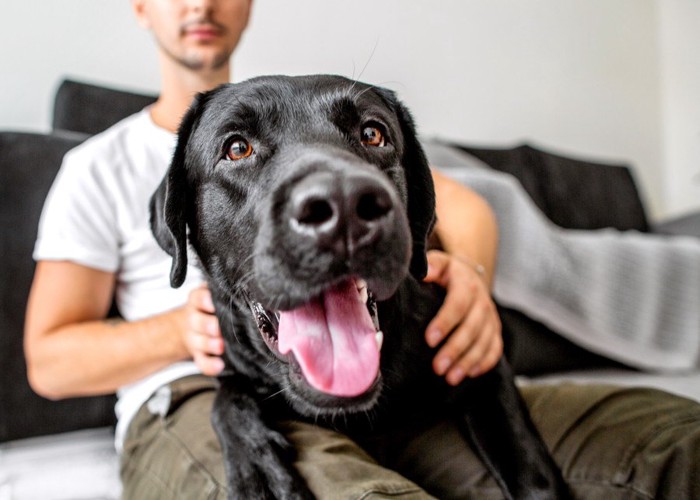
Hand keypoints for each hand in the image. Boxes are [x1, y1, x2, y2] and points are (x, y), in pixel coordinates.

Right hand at [181, 283, 224, 375]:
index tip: (213, 304)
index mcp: (199, 301)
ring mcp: (195, 338)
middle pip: (196, 320)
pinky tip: (219, 366)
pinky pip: (202, 361)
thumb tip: (252, 292)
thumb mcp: (215, 296)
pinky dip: (209, 365)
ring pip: (198, 341)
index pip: (198, 297)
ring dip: (209, 344)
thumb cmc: (213, 309)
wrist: (191, 327)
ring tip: (221, 347)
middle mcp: (195, 318)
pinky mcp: (198, 354)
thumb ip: (228, 294)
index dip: (204, 300)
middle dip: (207, 325)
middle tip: (218, 329)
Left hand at [423, 250, 502, 384]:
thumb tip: (424, 272)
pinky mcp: (495, 329)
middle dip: (455, 349)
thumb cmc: (444, 272)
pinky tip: (469, 374)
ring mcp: (491, 316)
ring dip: (468, 361)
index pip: (458, 303)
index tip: (429, 340)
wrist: (466, 274)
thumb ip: (430, 266)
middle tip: (438, 368)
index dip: (445, 322)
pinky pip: (495, 348)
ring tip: (450, 378)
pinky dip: (484, 362)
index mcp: (465, 282)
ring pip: (484, 341)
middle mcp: (482, 300)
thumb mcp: (437, 263)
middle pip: (472, 327)